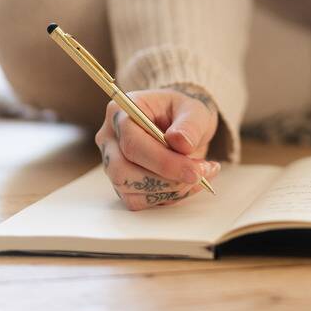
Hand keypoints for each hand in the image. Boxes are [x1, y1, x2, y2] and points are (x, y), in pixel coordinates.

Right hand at [93, 86, 220, 210]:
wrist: (183, 123)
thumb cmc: (183, 111)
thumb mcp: (194, 109)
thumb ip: (190, 125)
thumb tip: (180, 143)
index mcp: (121, 112)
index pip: (132, 144)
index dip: (163, 162)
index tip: (195, 171)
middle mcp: (110, 138)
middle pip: (123, 171)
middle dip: (166, 180)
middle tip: (200, 174)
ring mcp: (113, 162)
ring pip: (129, 190)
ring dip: (169, 190)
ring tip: (200, 175)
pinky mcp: (123, 182)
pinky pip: (137, 201)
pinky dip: (167, 197)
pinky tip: (188, 184)